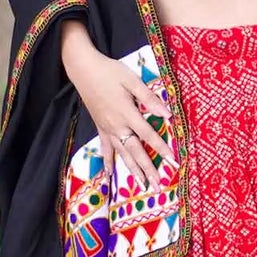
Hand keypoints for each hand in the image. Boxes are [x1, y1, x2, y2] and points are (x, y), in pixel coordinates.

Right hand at [62, 28, 175, 189]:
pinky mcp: (99, 128)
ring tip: (142, 185)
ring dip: (132, 170)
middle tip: (157, 185)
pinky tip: (110, 175)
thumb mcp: (132, 80)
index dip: (161, 148)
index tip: (173, 161)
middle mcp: (117, 126)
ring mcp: (107, 129)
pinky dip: (108, 162)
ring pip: (122, 154)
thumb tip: (167, 113)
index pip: (148, 135)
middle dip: (147, 169)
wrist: (84, 70)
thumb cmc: (110, 72)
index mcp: (127, 113)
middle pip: (135, 151)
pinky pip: (105, 149)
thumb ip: (149, 98)